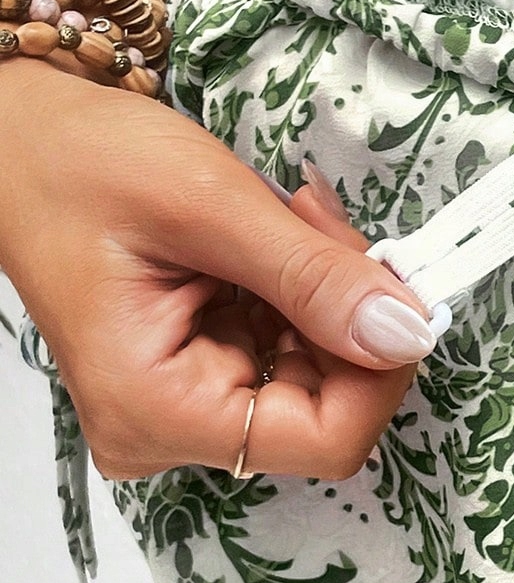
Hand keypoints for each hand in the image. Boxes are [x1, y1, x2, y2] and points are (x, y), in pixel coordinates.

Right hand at [0, 60, 437, 480]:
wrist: (22, 142)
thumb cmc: (80, 164)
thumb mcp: (208, 205)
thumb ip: (312, 276)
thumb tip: (407, 333)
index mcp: (157, 410)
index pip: (325, 440)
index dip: (381, 369)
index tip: (396, 282)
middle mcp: (168, 428)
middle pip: (327, 407)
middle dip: (353, 314)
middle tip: (328, 222)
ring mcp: (184, 402)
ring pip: (317, 373)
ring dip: (330, 293)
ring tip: (295, 214)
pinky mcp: (199, 368)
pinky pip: (288, 348)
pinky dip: (305, 290)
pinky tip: (281, 233)